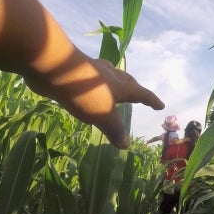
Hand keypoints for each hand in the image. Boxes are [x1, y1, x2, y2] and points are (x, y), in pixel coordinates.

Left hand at [24, 57, 164, 148]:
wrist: (52, 68)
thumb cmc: (82, 92)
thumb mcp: (101, 114)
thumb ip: (114, 129)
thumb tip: (126, 145)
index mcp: (118, 86)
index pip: (140, 93)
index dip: (150, 100)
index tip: (160, 105)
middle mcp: (107, 76)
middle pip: (126, 80)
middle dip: (134, 88)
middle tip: (138, 93)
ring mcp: (89, 70)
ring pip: (108, 74)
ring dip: (114, 80)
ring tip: (114, 86)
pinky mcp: (73, 71)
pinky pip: (89, 76)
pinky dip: (93, 81)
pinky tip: (86, 85)